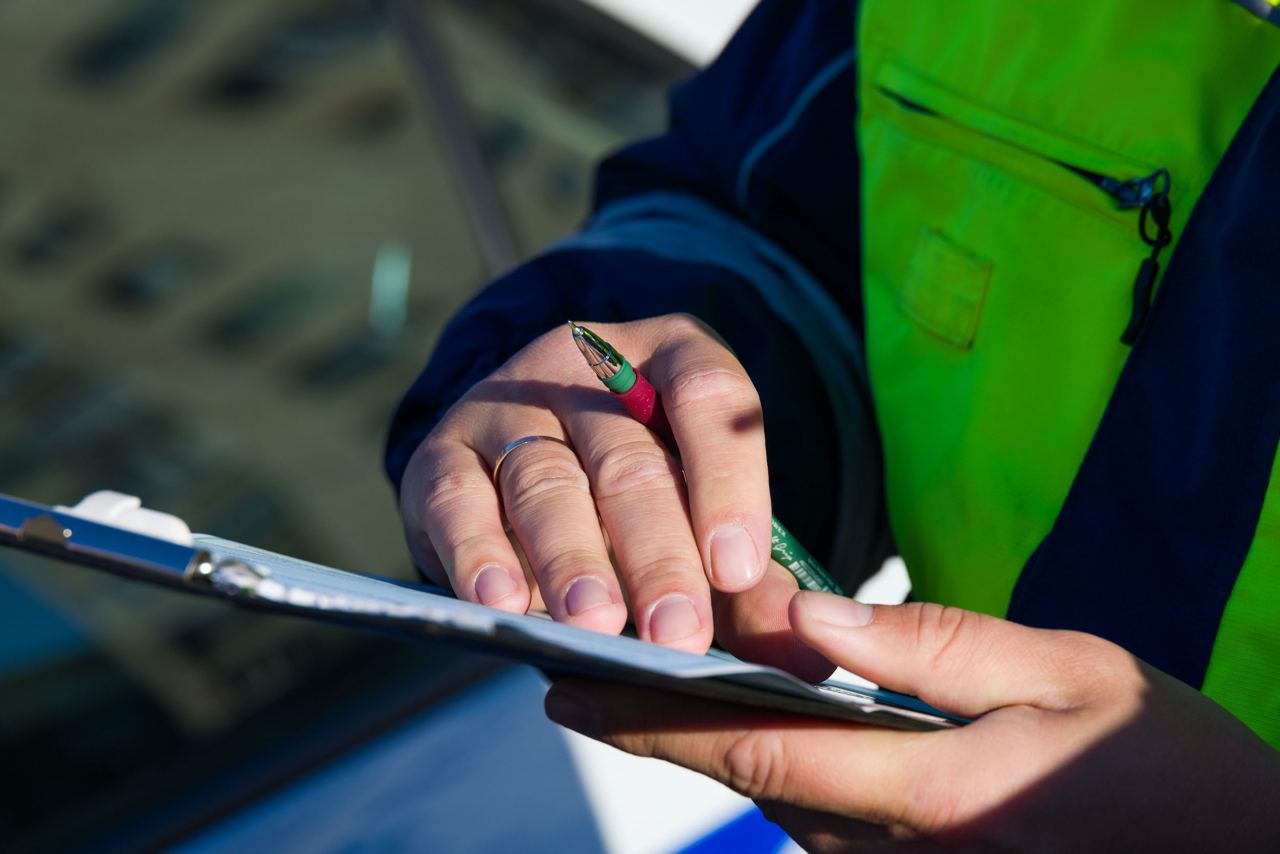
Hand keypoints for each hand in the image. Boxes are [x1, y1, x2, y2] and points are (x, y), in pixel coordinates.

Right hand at [399, 314, 832, 677]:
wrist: (527, 457)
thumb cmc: (638, 493)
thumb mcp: (701, 519)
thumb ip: (749, 586)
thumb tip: (802, 661)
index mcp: (667, 357)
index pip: (707, 393)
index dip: (727, 481)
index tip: (738, 570)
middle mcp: (584, 367)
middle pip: (628, 455)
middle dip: (655, 552)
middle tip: (678, 633)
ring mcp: (506, 404)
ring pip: (546, 480)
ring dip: (572, 560)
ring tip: (597, 626)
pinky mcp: (439, 451)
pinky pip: (457, 500)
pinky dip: (480, 555)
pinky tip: (506, 605)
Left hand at [546, 594, 1279, 851]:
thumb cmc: (1169, 767)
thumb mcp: (1071, 674)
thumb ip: (936, 643)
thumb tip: (811, 612)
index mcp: (935, 794)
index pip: (758, 755)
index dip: (652, 725)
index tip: (571, 690)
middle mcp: (902, 851)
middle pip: (749, 783)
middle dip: (656, 731)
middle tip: (574, 679)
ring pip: (781, 803)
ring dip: (709, 745)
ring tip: (645, 684)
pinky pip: (826, 823)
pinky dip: (775, 766)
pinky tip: (760, 719)